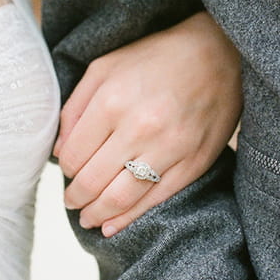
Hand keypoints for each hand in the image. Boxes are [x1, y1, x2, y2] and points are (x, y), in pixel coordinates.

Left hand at [54, 11, 241, 235]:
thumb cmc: (155, 58)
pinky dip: (129, 218)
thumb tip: (60, 153)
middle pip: (92, 182)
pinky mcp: (193, 163)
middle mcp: (139, 127)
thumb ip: (75, 108)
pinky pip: (155, 199)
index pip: (74, 156)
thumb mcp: (105, 68)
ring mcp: (169, 148)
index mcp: (112, 101)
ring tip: (87, 218)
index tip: (68, 171)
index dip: (66, 169)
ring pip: (121, 198)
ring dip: (97, 214)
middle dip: (75, 197)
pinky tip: (112, 225)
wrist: (219, 53)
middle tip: (71, 201)